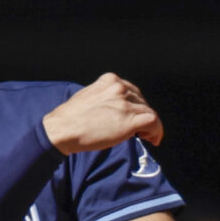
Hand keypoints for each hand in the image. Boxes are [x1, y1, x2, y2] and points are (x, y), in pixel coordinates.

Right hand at [41, 73, 161, 156]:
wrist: (62, 129)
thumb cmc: (70, 117)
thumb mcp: (88, 95)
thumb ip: (104, 97)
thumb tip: (116, 109)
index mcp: (110, 80)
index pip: (132, 91)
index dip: (137, 104)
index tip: (136, 114)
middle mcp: (120, 89)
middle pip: (142, 101)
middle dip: (142, 115)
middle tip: (142, 130)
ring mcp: (125, 104)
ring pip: (149, 112)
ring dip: (150, 126)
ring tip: (147, 137)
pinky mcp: (129, 120)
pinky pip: (153, 122)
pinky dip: (156, 131)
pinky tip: (152, 140)